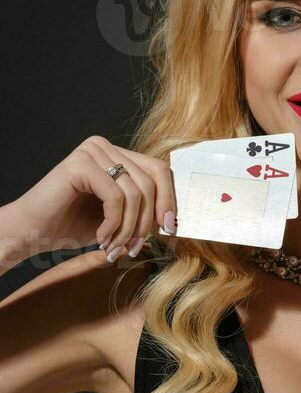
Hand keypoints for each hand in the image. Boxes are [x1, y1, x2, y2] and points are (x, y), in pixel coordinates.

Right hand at [9, 135, 177, 261]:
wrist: (32, 232)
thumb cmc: (73, 226)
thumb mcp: (119, 218)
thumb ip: (145, 210)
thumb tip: (175, 218)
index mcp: (117, 154)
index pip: (160, 170)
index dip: (170, 200)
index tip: (169, 229)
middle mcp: (105, 146)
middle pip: (152, 180)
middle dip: (148, 220)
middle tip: (134, 246)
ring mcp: (92, 151)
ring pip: (136, 192)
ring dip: (129, 227)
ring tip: (114, 246)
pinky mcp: (80, 163)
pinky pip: (116, 197)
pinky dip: (113, 224)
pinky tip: (100, 237)